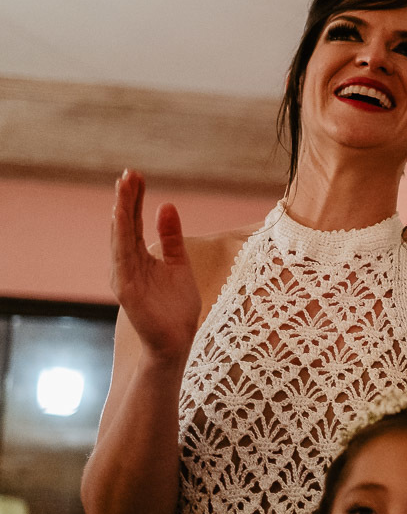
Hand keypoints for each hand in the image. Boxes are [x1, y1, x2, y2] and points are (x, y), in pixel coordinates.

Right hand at [110, 170, 200, 361]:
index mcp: (140, 256)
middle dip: (126, 199)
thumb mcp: (179, 264)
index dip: (135, 199)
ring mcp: (124, 274)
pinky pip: (122, 257)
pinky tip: (121, 218)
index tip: (136, 175)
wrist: (176, 340)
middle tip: (128, 173)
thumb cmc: (176, 306)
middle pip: (125, 224)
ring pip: (120, 237)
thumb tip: (166, 205)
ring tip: (123, 188)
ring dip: (121, 212)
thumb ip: (171, 237)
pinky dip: (121, 237)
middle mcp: (127, 263)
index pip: (135, 222)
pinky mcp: (125, 288)